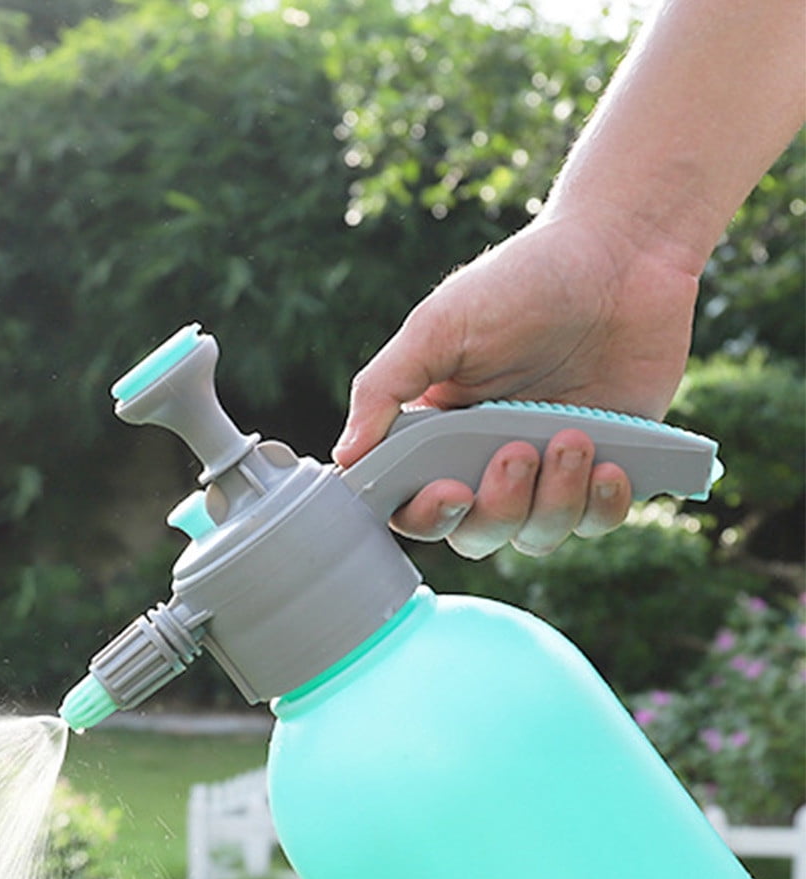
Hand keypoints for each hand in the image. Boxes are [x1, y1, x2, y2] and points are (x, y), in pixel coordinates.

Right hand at [333, 213, 701, 557]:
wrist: (625, 251)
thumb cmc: (525, 280)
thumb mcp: (439, 326)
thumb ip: (384, 389)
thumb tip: (345, 457)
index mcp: (438, 436)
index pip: (414, 506)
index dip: (427, 515)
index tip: (450, 490)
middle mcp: (487, 462)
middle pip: (476, 534)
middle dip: (498, 506)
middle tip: (518, 451)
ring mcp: (548, 470)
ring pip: (535, 536)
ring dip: (554, 502)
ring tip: (574, 438)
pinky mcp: (607, 466)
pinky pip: (597, 522)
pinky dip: (601, 507)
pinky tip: (608, 465)